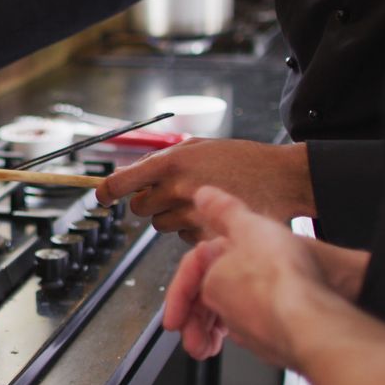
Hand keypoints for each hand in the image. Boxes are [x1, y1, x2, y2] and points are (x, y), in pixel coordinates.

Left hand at [95, 138, 315, 241]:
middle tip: (173, 193)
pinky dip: (191, 229)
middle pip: (139, 208)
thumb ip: (158, 162)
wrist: (282, 178)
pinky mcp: (206, 235)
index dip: (106, 192)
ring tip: (199, 201)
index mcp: (171, 163)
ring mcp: (192, 215)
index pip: (121, 182)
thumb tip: (123, 176)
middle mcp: (178, 189)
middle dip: (150, 202)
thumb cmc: (240, 159)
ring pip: (160, 224)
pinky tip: (211, 215)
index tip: (102, 196)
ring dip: (171, 216)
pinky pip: (181, 237)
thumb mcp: (197, 147)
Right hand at [164, 186, 329, 366]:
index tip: (172, 312)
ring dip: (201, 328)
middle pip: (205, 287)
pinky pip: (233, 324)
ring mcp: (259, 292)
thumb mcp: (237, 238)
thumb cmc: (277, 284)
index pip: (197, 262)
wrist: (307, 326)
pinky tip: (216, 344)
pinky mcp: (268, 316)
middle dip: (189, 311)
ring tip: (200, 346)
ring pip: (216, 308)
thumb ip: (218, 217)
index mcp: (246, 241)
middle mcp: (252, 265)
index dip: (181, 288)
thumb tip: (207, 193)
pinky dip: (219, 335)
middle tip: (181, 329)